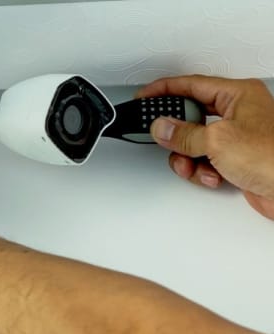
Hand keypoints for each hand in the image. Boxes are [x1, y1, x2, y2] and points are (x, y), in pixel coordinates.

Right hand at [137, 76, 273, 219]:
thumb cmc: (273, 158)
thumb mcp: (218, 140)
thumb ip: (184, 134)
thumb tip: (162, 127)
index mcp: (238, 95)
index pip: (192, 85)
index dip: (165, 90)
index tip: (145, 95)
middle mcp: (237, 114)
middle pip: (190, 118)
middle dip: (178, 135)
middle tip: (164, 139)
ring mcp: (235, 138)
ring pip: (193, 144)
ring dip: (188, 159)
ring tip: (193, 166)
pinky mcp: (233, 160)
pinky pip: (204, 161)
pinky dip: (202, 171)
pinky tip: (213, 176)